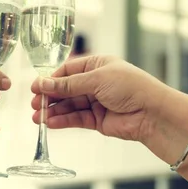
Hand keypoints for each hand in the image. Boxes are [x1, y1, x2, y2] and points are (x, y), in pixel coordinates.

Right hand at [30, 55, 174, 143]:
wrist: (152, 114)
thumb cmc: (132, 88)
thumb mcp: (97, 80)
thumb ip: (68, 85)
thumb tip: (43, 84)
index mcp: (97, 66)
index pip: (67, 71)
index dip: (50, 79)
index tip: (35, 87)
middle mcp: (95, 83)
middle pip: (65, 89)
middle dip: (49, 97)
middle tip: (34, 104)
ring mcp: (96, 102)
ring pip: (68, 106)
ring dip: (53, 111)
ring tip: (37, 117)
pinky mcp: (97, 120)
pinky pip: (75, 119)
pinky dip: (62, 121)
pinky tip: (50, 123)